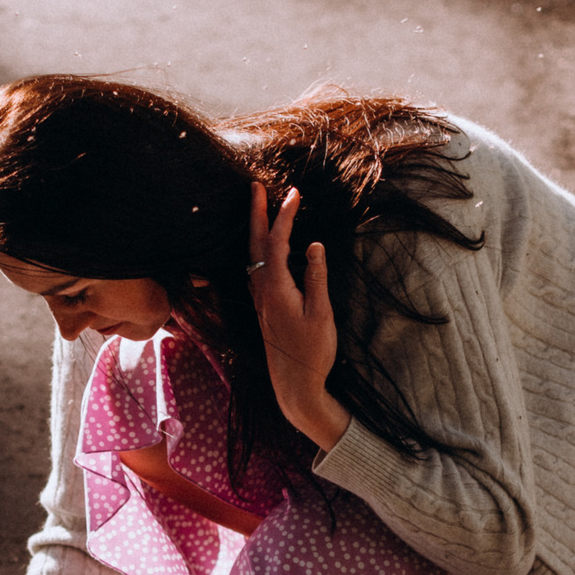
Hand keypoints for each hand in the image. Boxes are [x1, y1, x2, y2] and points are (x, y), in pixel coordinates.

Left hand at [244, 182, 352, 451]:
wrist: (295, 387)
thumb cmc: (313, 353)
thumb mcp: (321, 315)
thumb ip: (316, 278)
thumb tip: (314, 245)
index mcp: (277, 289)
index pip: (278, 243)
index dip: (285, 216)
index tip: (294, 193)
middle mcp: (262, 291)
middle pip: (255, 244)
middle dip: (256, 213)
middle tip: (255, 186)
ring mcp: (260, 301)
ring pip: (252, 256)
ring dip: (255, 230)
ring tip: (258, 209)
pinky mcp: (264, 309)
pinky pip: (255, 269)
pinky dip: (258, 250)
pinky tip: (263, 249)